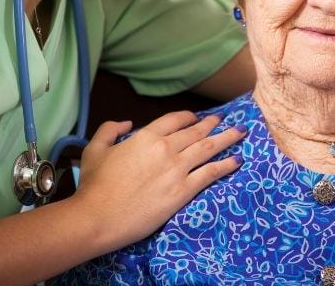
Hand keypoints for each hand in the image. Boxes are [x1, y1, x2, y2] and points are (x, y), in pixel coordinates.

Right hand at [73, 111, 244, 248]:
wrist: (98, 217)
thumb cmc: (94, 185)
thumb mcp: (94, 149)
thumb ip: (110, 130)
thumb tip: (127, 123)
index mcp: (146, 136)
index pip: (175, 120)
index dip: (189, 117)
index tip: (197, 118)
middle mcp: (166, 149)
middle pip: (196, 132)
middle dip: (212, 124)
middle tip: (225, 121)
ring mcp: (177, 170)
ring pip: (208, 148)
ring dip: (227, 138)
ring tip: (240, 132)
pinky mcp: (183, 192)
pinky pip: (210, 174)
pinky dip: (225, 165)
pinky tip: (237, 161)